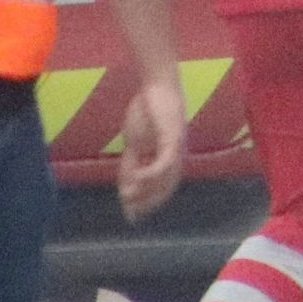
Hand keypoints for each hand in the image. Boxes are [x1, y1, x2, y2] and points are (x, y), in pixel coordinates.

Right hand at [116, 67, 187, 221]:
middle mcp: (177, 157)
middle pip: (165, 188)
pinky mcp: (173, 137)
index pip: (160, 188)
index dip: (146, 203)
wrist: (156, 85)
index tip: (131, 216)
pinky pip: (165, 162)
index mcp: (168, 159)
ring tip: (129, 199)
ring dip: (147, 191)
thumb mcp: (134, 143)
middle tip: (131, 216)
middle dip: (147, 203)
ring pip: (166, 179)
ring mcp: (177, 148)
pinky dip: (151, 174)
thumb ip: (131, 164)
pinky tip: (138, 180)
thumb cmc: (147, 111)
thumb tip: (125, 187)